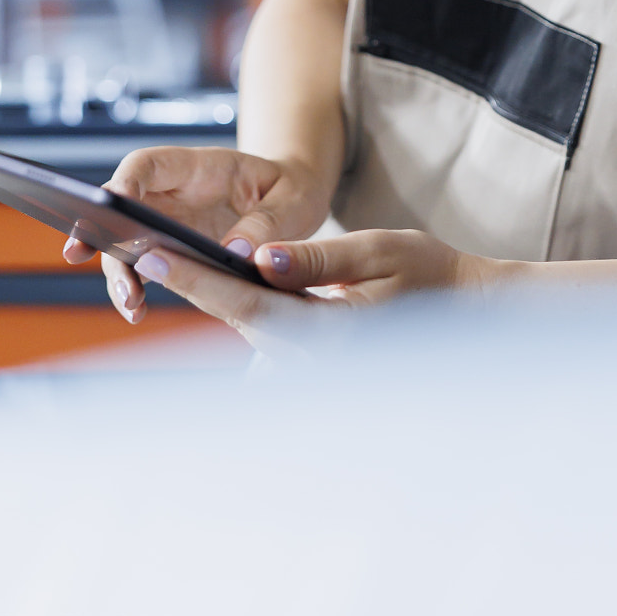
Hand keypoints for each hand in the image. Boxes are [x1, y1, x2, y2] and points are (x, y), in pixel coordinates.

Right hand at [61, 145, 329, 324]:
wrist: (295, 202)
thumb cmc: (292, 189)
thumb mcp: (294, 199)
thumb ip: (269, 221)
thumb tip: (234, 251)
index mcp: (200, 167)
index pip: (148, 164)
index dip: (123, 182)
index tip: (108, 205)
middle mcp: (175, 193)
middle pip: (123, 206)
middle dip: (102, 231)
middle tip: (83, 257)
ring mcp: (169, 222)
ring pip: (126, 242)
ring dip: (118, 270)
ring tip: (129, 304)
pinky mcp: (172, 251)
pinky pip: (144, 267)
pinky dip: (135, 287)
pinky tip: (136, 311)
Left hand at [129, 227, 508, 351]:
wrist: (470, 316)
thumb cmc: (432, 275)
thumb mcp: (380, 252)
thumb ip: (319, 259)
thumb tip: (260, 259)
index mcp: (330, 332)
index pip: (248, 305)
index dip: (197, 281)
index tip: (155, 256)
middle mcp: (315, 360)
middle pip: (238, 319)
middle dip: (195, 285)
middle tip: (146, 247)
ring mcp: (314, 369)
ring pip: (250, 329)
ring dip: (219, 297)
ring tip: (178, 259)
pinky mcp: (314, 364)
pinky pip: (267, 339)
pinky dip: (248, 311)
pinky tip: (233, 283)